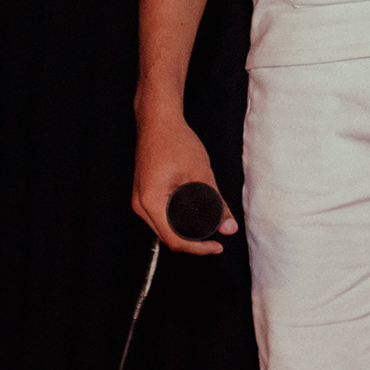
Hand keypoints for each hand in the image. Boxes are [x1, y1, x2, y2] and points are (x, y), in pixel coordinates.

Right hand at [132, 110, 237, 253]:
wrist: (159, 121)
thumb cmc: (176, 142)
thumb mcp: (201, 174)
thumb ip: (216, 203)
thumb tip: (229, 228)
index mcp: (151, 202)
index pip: (175, 240)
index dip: (198, 248)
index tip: (217, 246)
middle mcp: (140, 205)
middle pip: (168, 237)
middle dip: (194, 240)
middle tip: (218, 235)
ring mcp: (141, 200)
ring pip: (165, 228)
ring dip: (187, 230)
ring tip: (210, 223)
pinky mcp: (145, 194)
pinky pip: (162, 216)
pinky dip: (180, 218)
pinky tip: (197, 212)